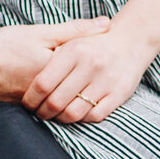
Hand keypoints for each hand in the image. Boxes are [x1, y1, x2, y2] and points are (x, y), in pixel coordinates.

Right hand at [0, 18, 109, 101]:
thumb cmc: (5, 49)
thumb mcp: (41, 33)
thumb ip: (74, 30)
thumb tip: (106, 24)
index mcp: (60, 70)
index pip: (92, 65)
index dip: (100, 53)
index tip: (106, 47)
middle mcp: (56, 90)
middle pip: (86, 83)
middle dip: (92, 73)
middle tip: (99, 60)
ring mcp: (47, 102)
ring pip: (74, 95)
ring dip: (80, 85)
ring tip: (85, 73)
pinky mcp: (37, 107)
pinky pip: (59, 102)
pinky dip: (64, 91)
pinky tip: (65, 83)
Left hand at [23, 24, 159, 123]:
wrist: (131, 41)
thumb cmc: (94, 43)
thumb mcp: (72, 39)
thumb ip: (52, 55)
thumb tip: (28, 77)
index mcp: (74, 50)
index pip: (43, 83)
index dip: (31, 98)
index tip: (27, 104)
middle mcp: (90, 65)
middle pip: (56, 101)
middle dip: (43, 112)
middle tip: (39, 114)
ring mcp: (106, 80)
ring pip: (74, 112)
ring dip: (60, 119)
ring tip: (55, 116)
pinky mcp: (119, 94)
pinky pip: (94, 116)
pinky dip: (81, 119)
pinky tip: (76, 113)